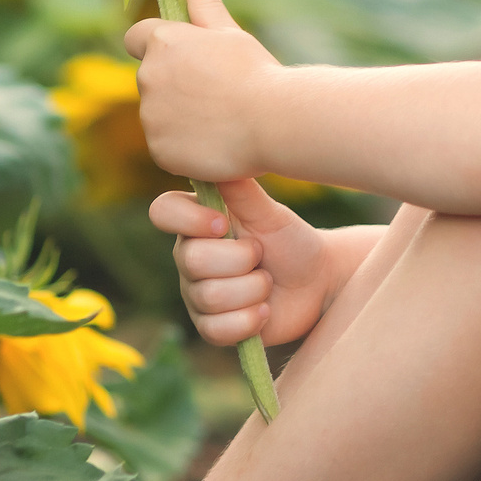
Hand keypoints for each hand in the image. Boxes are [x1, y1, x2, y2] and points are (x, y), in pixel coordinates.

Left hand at [125, 0, 281, 186]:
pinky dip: (184, 145)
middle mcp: (148, 77)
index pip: (135, 37)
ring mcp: (151, 117)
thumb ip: (203, 0)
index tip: (181, 57)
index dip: (155, 45)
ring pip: (158, 115)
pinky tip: (214, 141)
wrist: (273, 121)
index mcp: (162, 42)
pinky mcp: (159, 150)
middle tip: (215, 92)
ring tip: (220, 119)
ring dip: (178, 116)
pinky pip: (166, 145)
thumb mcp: (229, 32)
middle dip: (174, 84)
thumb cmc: (255, 71)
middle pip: (151, 79)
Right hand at [148, 176, 335, 347]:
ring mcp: (198, 295)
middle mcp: (189, 258)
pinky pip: (217, 330)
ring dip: (252, 288)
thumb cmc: (290, 240)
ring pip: (209, 296)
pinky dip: (249, 320)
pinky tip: (265, 310)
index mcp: (196, 223)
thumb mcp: (270, 212)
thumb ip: (240, 190)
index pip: (162, 212)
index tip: (223, 222)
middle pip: (191, 260)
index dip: (188, 219)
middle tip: (261, 254)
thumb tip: (217, 150)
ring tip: (268, 281)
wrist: (317, 280)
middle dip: (240, 259)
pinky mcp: (213, 328)